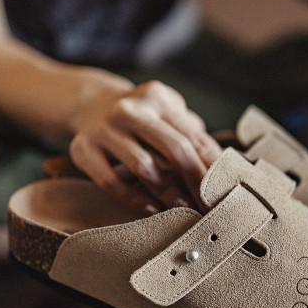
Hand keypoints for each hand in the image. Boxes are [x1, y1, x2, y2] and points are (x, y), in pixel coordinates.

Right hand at [69, 75, 221, 211]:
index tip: (225, 189)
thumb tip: (225, 167)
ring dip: (168, 193)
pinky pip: (111, 181)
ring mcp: (103, 129)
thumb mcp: (166, 110)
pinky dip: (134, 198)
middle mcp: (129, 109)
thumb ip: (192, 132)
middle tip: (209, 206)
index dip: (212, 166)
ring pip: (143, 166)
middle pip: (174, 148)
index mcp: (157, 97)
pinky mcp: (82, 149)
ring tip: (184, 210)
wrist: (89, 104)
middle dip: (196, 181)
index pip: (194, 135)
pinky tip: (152, 209)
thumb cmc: (142, 116)